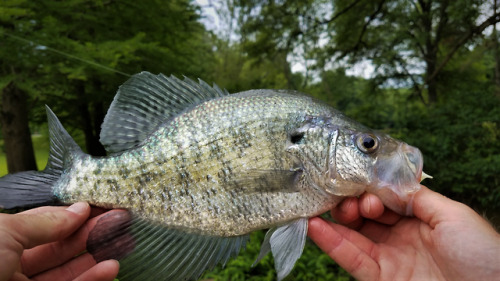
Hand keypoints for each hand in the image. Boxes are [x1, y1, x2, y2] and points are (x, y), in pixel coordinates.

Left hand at [0, 202, 119, 280]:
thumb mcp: (6, 231)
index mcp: (1, 241)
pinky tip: (110, 267)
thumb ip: (45, 222)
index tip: (99, 206)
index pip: (44, 223)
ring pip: (69, 270)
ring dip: (97, 256)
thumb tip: (80, 209)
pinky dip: (93, 278)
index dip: (72, 215)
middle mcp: (13, 264)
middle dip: (92, 232)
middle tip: (119, 220)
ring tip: (122, 242)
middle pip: (61, 247)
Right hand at [308, 186, 499, 280]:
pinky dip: (331, 244)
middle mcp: (401, 237)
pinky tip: (316, 227)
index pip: (384, 200)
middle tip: (344, 198)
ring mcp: (390, 259)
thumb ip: (416, 197)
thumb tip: (386, 182)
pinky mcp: (381, 279)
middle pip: (365, 217)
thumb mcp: (453, 214)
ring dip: (334, 222)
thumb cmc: (482, 254)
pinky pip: (352, 260)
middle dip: (350, 203)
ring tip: (318, 207)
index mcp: (420, 219)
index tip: (361, 186)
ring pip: (353, 237)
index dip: (370, 191)